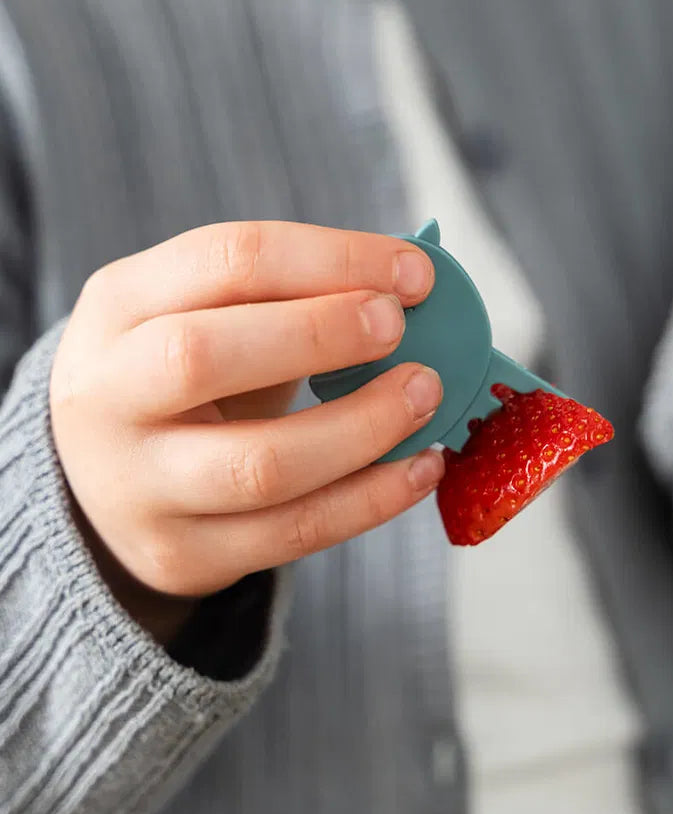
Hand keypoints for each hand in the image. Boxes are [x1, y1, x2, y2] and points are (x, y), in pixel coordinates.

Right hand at [51, 222, 444, 637]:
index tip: (414, 273)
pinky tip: (422, 464)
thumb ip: (295, 292)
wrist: (105, 473)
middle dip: (321, 334)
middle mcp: (108, 394)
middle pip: (202, 356)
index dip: (332, 259)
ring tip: (425, 394)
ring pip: (260, 464)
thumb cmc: (187, 371)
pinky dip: (373, 498)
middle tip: (398, 326)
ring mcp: (136, 486)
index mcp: (121, 304)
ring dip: (364, 427)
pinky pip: (293, 533)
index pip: (225, 261)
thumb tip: (413, 281)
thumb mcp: (209, 311)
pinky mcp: (180, 554)